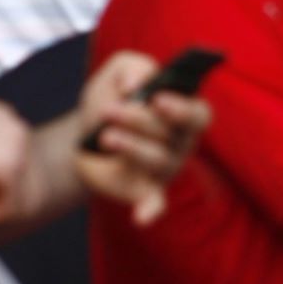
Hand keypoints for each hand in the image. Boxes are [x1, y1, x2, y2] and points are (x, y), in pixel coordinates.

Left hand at [71, 52, 211, 226]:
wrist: (84, 133)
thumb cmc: (113, 96)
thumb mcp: (118, 71)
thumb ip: (132, 66)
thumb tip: (136, 84)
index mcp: (184, 110)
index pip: (198, 112)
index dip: (180, 106)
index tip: (156, 97)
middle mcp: (181, 141)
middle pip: (172, 135)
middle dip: (141, 121)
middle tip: (111, 110)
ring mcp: (165, 168)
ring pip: (157, 159)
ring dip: (130, 146)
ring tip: (103, 136)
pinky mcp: (145, 190)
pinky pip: (155, 202)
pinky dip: (151, 210)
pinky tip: (141, 218)